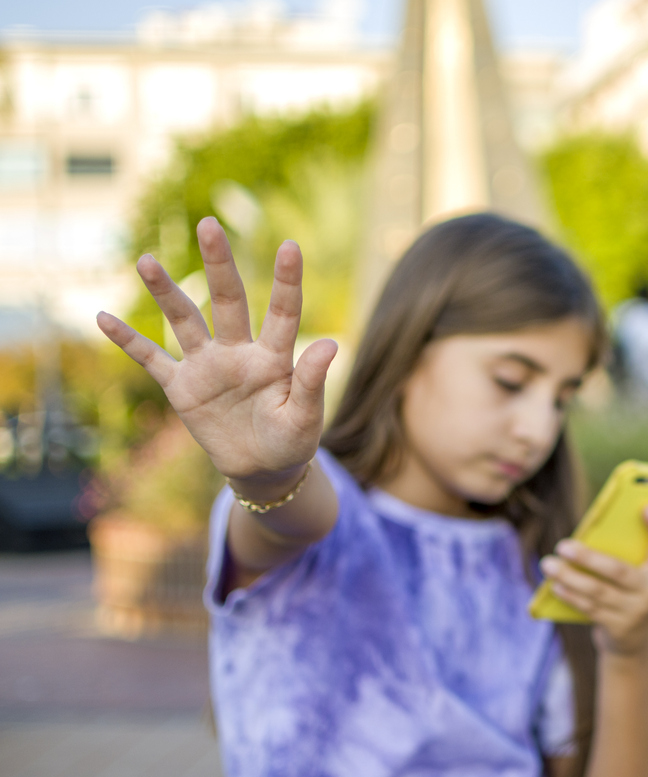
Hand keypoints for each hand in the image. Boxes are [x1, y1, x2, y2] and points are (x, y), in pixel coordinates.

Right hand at [96, 218, 336, 486]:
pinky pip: (151, 360)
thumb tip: (331, 344)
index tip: (291, 246)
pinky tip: (103, 317)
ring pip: (185, 320)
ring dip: (166, 291)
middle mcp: (239, 351)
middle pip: (229, 301)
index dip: (287, 281)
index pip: (282, 313)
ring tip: (146, 260)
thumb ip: (313, 381)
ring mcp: (208, 366)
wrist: (263, 468)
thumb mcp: (306, 416)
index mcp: (274, 357)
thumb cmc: (292, 440)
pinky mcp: (182, 387)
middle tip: (210, 224)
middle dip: (219, 264)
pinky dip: (127, 341)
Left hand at [540, 506, 647, 657]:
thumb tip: (589, 533)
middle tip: (562, 545)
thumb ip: (623, 552)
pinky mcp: (618, 628)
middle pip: (618, 571)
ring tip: (548, 564)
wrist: (633, 641)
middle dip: (588, 557)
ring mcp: (635, 612)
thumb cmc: (629, 592)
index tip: (647, 507)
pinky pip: (590, 609)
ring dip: (570, 577)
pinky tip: (554, 586)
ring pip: (598, 592)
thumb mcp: (636, 574)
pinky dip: (570, 596)